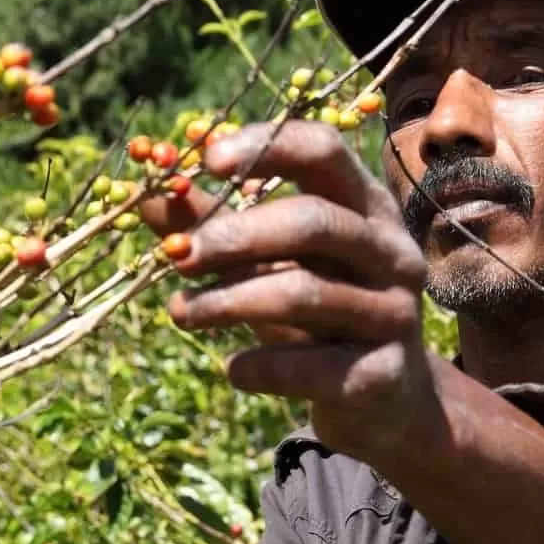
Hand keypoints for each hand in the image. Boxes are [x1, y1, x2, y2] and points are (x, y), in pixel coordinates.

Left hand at [139, 120, 440, 459]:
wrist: (381, 396)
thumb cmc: (317, 311)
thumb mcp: (271, 262)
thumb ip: (216, 226)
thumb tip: (148, 197)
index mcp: (366, 206)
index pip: (324, 151)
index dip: (266, 148)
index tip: (205, 161)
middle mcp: (391, 251)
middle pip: (312, 222)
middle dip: (235, 236)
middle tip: (178, 257)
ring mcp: (395, 312)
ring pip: (305, 293)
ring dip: (228, 302)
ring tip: (180, 314)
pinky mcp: (382, 372)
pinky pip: (309, 366)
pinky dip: (259, 367)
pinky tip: (232, 370)